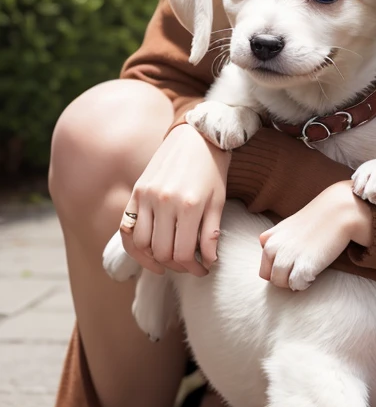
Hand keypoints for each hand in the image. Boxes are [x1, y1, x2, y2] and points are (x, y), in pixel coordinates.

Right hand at [120, 123, 229, 277]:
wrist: (196, 136)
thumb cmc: (212, 169)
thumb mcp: (219, 200)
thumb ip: (210, 233)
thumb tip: (208, 262)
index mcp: (188, 205)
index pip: (182, 253)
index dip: (193, 268)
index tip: (202, 270)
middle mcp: (163, 201)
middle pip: (161, 252)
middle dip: (176, 265)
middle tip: (189, 265)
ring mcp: (146, 196)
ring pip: (141, 243)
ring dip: (154, 258)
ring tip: (170, 259)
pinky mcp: (136, 191)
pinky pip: (126, 228)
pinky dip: (134, 245)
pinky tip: (148, 253)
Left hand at [259, 180, 372, 290]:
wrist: (337, 212)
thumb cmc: (316, 220)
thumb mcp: (288, 226)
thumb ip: (277, 240)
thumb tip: (274, 259)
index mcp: (269, 238)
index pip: (264, 268)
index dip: (278, 269)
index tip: (293, 263)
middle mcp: (273, 247)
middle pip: (270, 277)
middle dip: (284, 278)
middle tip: (300, 270)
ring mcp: (287, 256)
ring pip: (280, 283)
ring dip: (293, 282)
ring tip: (307, 272)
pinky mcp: (302, 266)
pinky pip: (295, 285)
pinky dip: (304, 283)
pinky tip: (313, 273)